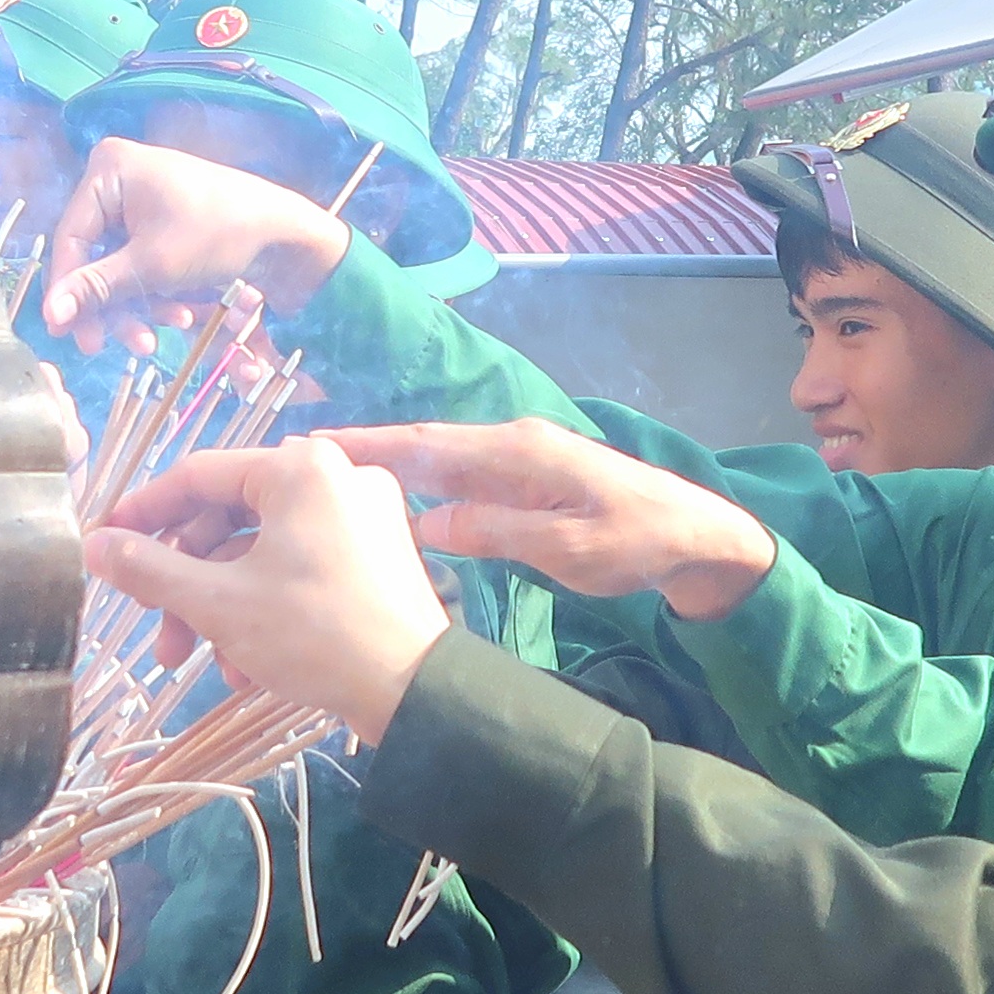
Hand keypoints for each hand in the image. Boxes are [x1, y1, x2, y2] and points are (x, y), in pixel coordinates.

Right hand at [36, 139, 354, 354]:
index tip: (64, 333)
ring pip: (120, 267)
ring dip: (136, 307)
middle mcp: (121, 180)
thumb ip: (96, 289)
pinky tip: (181, 316)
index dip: (67, 290)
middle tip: (107, 347)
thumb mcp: (152, 266)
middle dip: (108, 305)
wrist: (288, 237)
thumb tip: (49, 316)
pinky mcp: (165, 224)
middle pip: (94, 256)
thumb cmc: (219, 235)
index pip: (70, 238)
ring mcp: (144, 202)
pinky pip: (144, 264)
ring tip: (156, 338)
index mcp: (109, 171)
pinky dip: (156, 294)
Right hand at [81, 438, 452, 738]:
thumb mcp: (217, 602)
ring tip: (202, 663)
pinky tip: (247, 669)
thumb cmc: (311, 632)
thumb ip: (148, 568)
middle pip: (229, 518)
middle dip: (186, 583)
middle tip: (157, 635)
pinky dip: (265, 609)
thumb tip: (93, 545)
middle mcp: (336, 476)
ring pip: (262, 550)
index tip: (104, 548)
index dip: (142, 513)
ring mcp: (362, 515)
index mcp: (300, 468)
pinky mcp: (376, 555)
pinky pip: (299, 566)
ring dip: (221, 607)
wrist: (413, 690)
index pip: (197, 475)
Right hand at [322, 419, 779, 621]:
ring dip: (387, 468)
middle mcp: (511, 444)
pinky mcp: (525, 480)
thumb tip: (426, 522)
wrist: (695, 534)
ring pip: (439, 462)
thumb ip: (499, 533)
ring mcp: (518, 460)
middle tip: (297, 461)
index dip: (368, 443)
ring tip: (328, 479)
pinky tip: (391, 501)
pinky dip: (421, 484)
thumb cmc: (639, 541)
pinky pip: (461, 478)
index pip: (428, 444)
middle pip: (423, 446)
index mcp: (519, 452)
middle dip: (363, 451)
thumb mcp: (570, 550)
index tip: (314, 445)